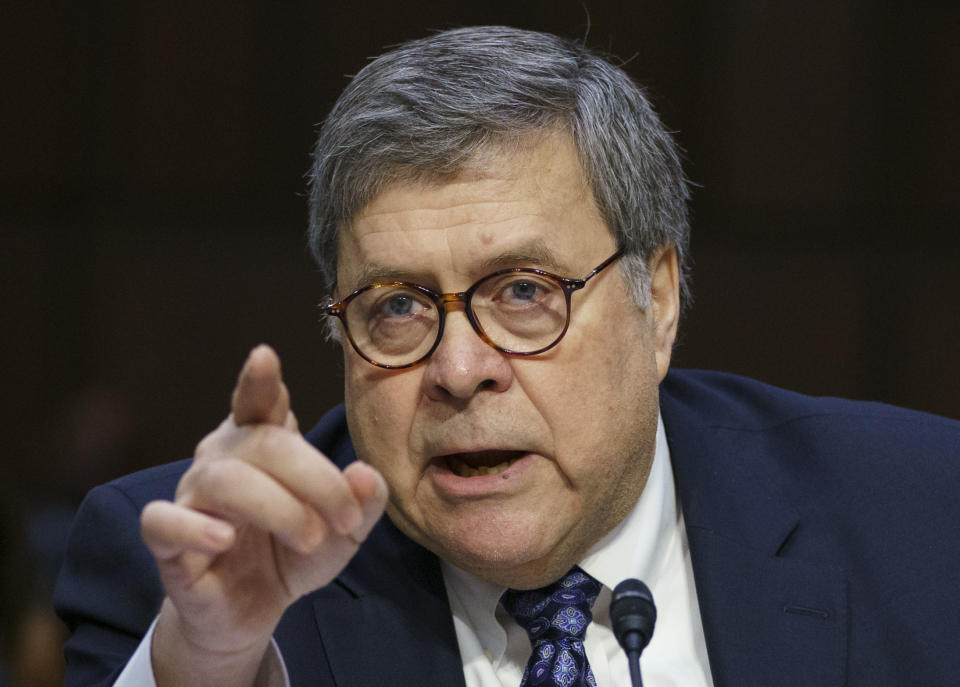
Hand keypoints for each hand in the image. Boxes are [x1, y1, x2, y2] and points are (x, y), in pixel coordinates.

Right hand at [140, 345, 386, 685]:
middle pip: (261, 443)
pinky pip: (162, 521)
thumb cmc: (292, 554)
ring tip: (310, 537)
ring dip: (276, 506)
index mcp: (262, 444)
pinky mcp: (167, 543)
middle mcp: (222, 460)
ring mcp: (192, 498)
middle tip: (346, 517)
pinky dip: (192, 527)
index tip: (264, 357)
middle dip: (314, 477)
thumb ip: (361, 502)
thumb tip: (365, 474)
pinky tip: (223, 539)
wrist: (251, 612)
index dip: (258, 381)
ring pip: (222, 478)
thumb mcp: (342, 532)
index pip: (256, 402)